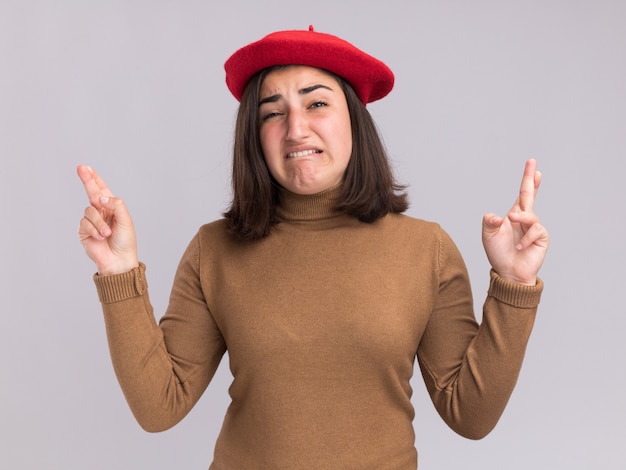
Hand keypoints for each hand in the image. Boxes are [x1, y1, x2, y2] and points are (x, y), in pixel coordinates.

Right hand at [77, 165, 138, 275]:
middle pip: (91, 193)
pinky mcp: (84, 231)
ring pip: (89, 211)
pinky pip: (84, 223)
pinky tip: (100, 237)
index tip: (86, 167)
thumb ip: (116, 205)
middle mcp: (101, 212)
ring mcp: (91, 221)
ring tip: (107, 233)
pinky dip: (94, 230)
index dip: (94, 179)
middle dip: (87, 180)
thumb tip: (101, 197)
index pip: (102, 190)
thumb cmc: (125, 241)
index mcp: (112, 208)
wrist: (118, 261)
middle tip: (81, 168)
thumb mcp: (125, 220)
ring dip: (99, 222)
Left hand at [482, 159, 548, 285]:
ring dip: (521, 218)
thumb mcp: (488, 235)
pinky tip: (520, 246)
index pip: (522, 194)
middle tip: (535, 167)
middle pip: (530, 195)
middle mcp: (525, 219)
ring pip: (530, 215)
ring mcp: (534, 228)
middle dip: (532, 181)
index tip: (532, 165)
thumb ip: (489, 222)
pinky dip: (526, 238)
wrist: (508, 273)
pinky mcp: (541, 238)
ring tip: (512, 222)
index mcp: (513, 214)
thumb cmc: (498, 253)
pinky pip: (536, 231)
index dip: (528, 180)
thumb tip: (498, 217)